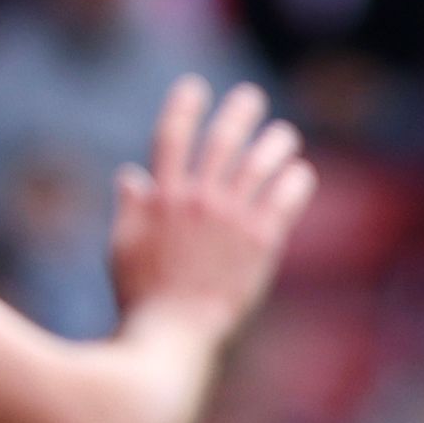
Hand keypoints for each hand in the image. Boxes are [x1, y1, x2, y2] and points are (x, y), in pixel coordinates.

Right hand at [105, 77, 313, 330]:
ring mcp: (230, 218)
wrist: (172, 335)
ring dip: (275, 142)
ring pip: (260, 163)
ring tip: (284, 135)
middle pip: (222, 139)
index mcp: (161, 197)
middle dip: (239, 111)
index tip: (194, 87)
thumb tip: (130, 175)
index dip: (184, 105)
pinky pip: (284, 198)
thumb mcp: (122, 247)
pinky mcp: (260, 242)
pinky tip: (301, 173)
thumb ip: (129, 208)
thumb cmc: (142, 298)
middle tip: (251, 98)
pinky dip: (294, 180)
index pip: (172, 135)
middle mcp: (197, 199)